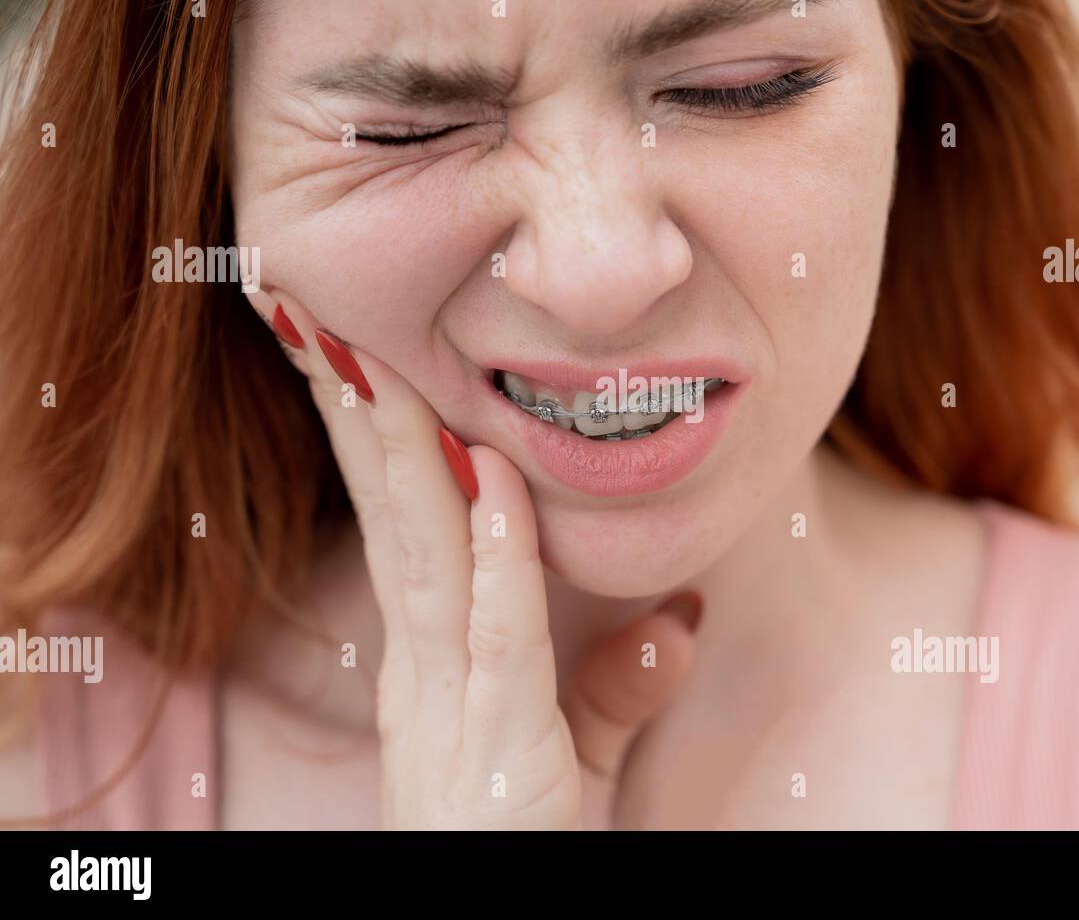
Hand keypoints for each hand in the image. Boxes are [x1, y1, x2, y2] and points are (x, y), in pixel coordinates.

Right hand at [248, 291, 701, 828]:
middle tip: (315, 310)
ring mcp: (454, 713)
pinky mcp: (501, 754)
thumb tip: (677, 616)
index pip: (403, 530)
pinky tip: (494, 482)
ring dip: (405, 452)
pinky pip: (500, 640)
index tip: (350, 350)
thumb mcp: (573, 763)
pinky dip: (497, 558)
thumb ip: (614, 688)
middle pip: (395, 521)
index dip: (376, 440)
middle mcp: (425, 678)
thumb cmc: (530, 854)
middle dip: (360, 413)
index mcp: (431, 671)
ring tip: (368, 353)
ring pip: (428, 558)